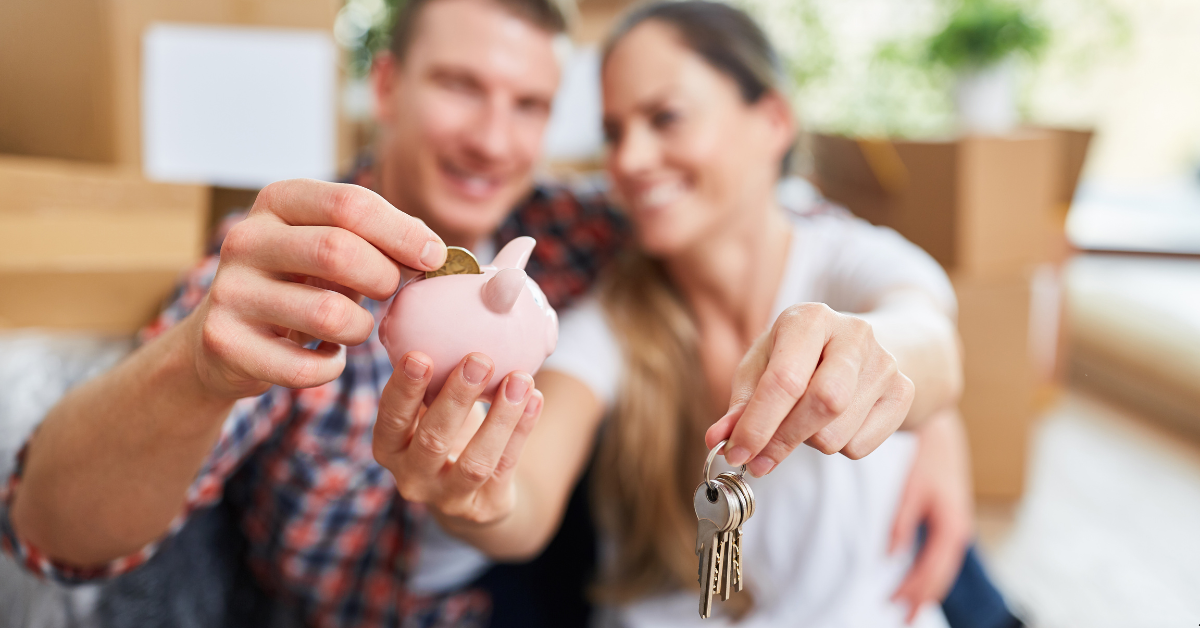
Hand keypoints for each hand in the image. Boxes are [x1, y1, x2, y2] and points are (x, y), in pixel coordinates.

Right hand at [186, 179, 447, 397]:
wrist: (225, 338)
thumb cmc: (301, 284)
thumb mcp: (330, 245)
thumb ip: (379, 239)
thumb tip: (434, 251)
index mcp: (277, 201)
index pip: (349, 203)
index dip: (401, 231)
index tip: (433, 256)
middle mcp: (246, 239)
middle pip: (338, 251)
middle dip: (383, 277)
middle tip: (391, 292)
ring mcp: (229, 291)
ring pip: (328, 314)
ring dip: (360, 328)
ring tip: (355, 327)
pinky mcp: (224, 342)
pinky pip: (306, 366)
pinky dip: (331, 367)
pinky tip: (328, 357)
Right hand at [372, 351, 542, 526]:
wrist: (472, 493)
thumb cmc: (444, 432)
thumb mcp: (427, 411)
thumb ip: (428, 378)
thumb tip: (435, 315)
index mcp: (389, 447)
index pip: (391, 418)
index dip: (404, 389)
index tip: (420, 355)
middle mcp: (412, 476)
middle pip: (433, 439)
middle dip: (457, 397)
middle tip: (479, 359)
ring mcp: (448, 497)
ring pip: (476, 460)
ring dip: (500, 417)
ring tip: (521, 378)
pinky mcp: (484, 507)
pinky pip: (506, 466)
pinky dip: (522, 431)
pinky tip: (535, 399)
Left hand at [706, 303, 914, 475]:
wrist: (865, 346)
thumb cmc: (799, 357)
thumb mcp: (763, 366)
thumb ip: (740, 404)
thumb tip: (716, 440)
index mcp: (810, 318)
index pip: (785, 378)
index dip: (757, 424)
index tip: (737, 453)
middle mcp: (854, 334)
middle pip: (822, 404)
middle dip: (784, 439)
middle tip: (759, 460)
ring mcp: (885, 363)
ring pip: (839, 433)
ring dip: (809, 444)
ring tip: (804, 422)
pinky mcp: (904, 392)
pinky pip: (861, 447)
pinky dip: (837, 447)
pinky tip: (835, 423)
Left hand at [890, 409, 972, 621]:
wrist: (942, 427)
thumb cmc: (925, 454)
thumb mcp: (912, 487)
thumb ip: (901, 522)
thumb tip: (889, 555)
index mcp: (951, 525)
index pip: (932, 569)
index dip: (912, 589)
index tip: (890, 603)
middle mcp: (958, 530)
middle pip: (941, 575)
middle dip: (922, 597)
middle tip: (902, 619)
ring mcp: (957, 525)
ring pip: (944, 567)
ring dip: (927, 588)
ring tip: (909, 609)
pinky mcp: (950, 518)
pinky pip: (942, 555)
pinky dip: (931, 571)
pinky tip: (917, 578)